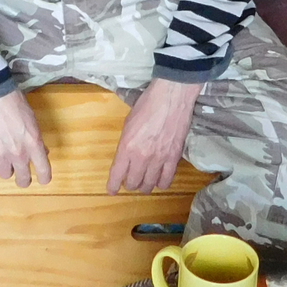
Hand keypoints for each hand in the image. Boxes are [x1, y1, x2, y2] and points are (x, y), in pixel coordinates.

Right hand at [0, 93, 51, 187]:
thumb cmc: (15, 102)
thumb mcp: (33, 120)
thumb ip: (36, 139)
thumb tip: (41, 150)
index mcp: (34, 144)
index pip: (44, 170)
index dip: (45, 178)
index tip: (43, 179)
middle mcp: (18, 154)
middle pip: (23, 179)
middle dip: (24, 179)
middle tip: (23, 175)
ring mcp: (1, 154)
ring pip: (5, 175)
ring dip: (7, 169)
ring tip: (6, 161)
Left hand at [108, 78, 201, 193]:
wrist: (172, 97)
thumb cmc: (147, 104)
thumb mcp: (128, 123)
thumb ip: (126, 143)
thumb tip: (126, 156)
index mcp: (127, 147)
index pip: (117, 175)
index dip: (113, 186)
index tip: (112, 190)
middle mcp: (141, 157)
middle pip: (133, 183)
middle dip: (130, 184)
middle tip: (131, 180)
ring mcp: (159, 159)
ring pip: (149, 185)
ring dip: (145, 185)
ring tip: (145, 181)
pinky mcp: (174, 158)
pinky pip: (167, 180)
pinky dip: (161, 183)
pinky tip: (159, 179)